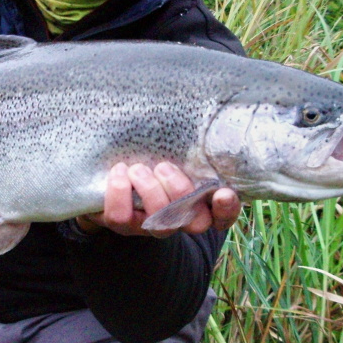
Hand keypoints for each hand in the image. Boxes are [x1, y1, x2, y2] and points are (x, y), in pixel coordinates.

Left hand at [76, 161, 240, 237]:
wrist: (115, 171)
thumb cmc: (154, 155)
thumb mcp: (172, 150)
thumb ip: (187, 146)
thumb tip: (195, 117)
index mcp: (201, 201)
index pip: (223, 215)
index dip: (227, 209)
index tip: (223, 192)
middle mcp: (182, 219)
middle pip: (195, 222)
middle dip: (179, 191)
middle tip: (163, 166)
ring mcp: (154, 226)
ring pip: (161, 223)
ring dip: (149, 190)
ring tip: (137, 168)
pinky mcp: (125, 226)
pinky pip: (122, 217)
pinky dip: (119, 191)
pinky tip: (119, 172)